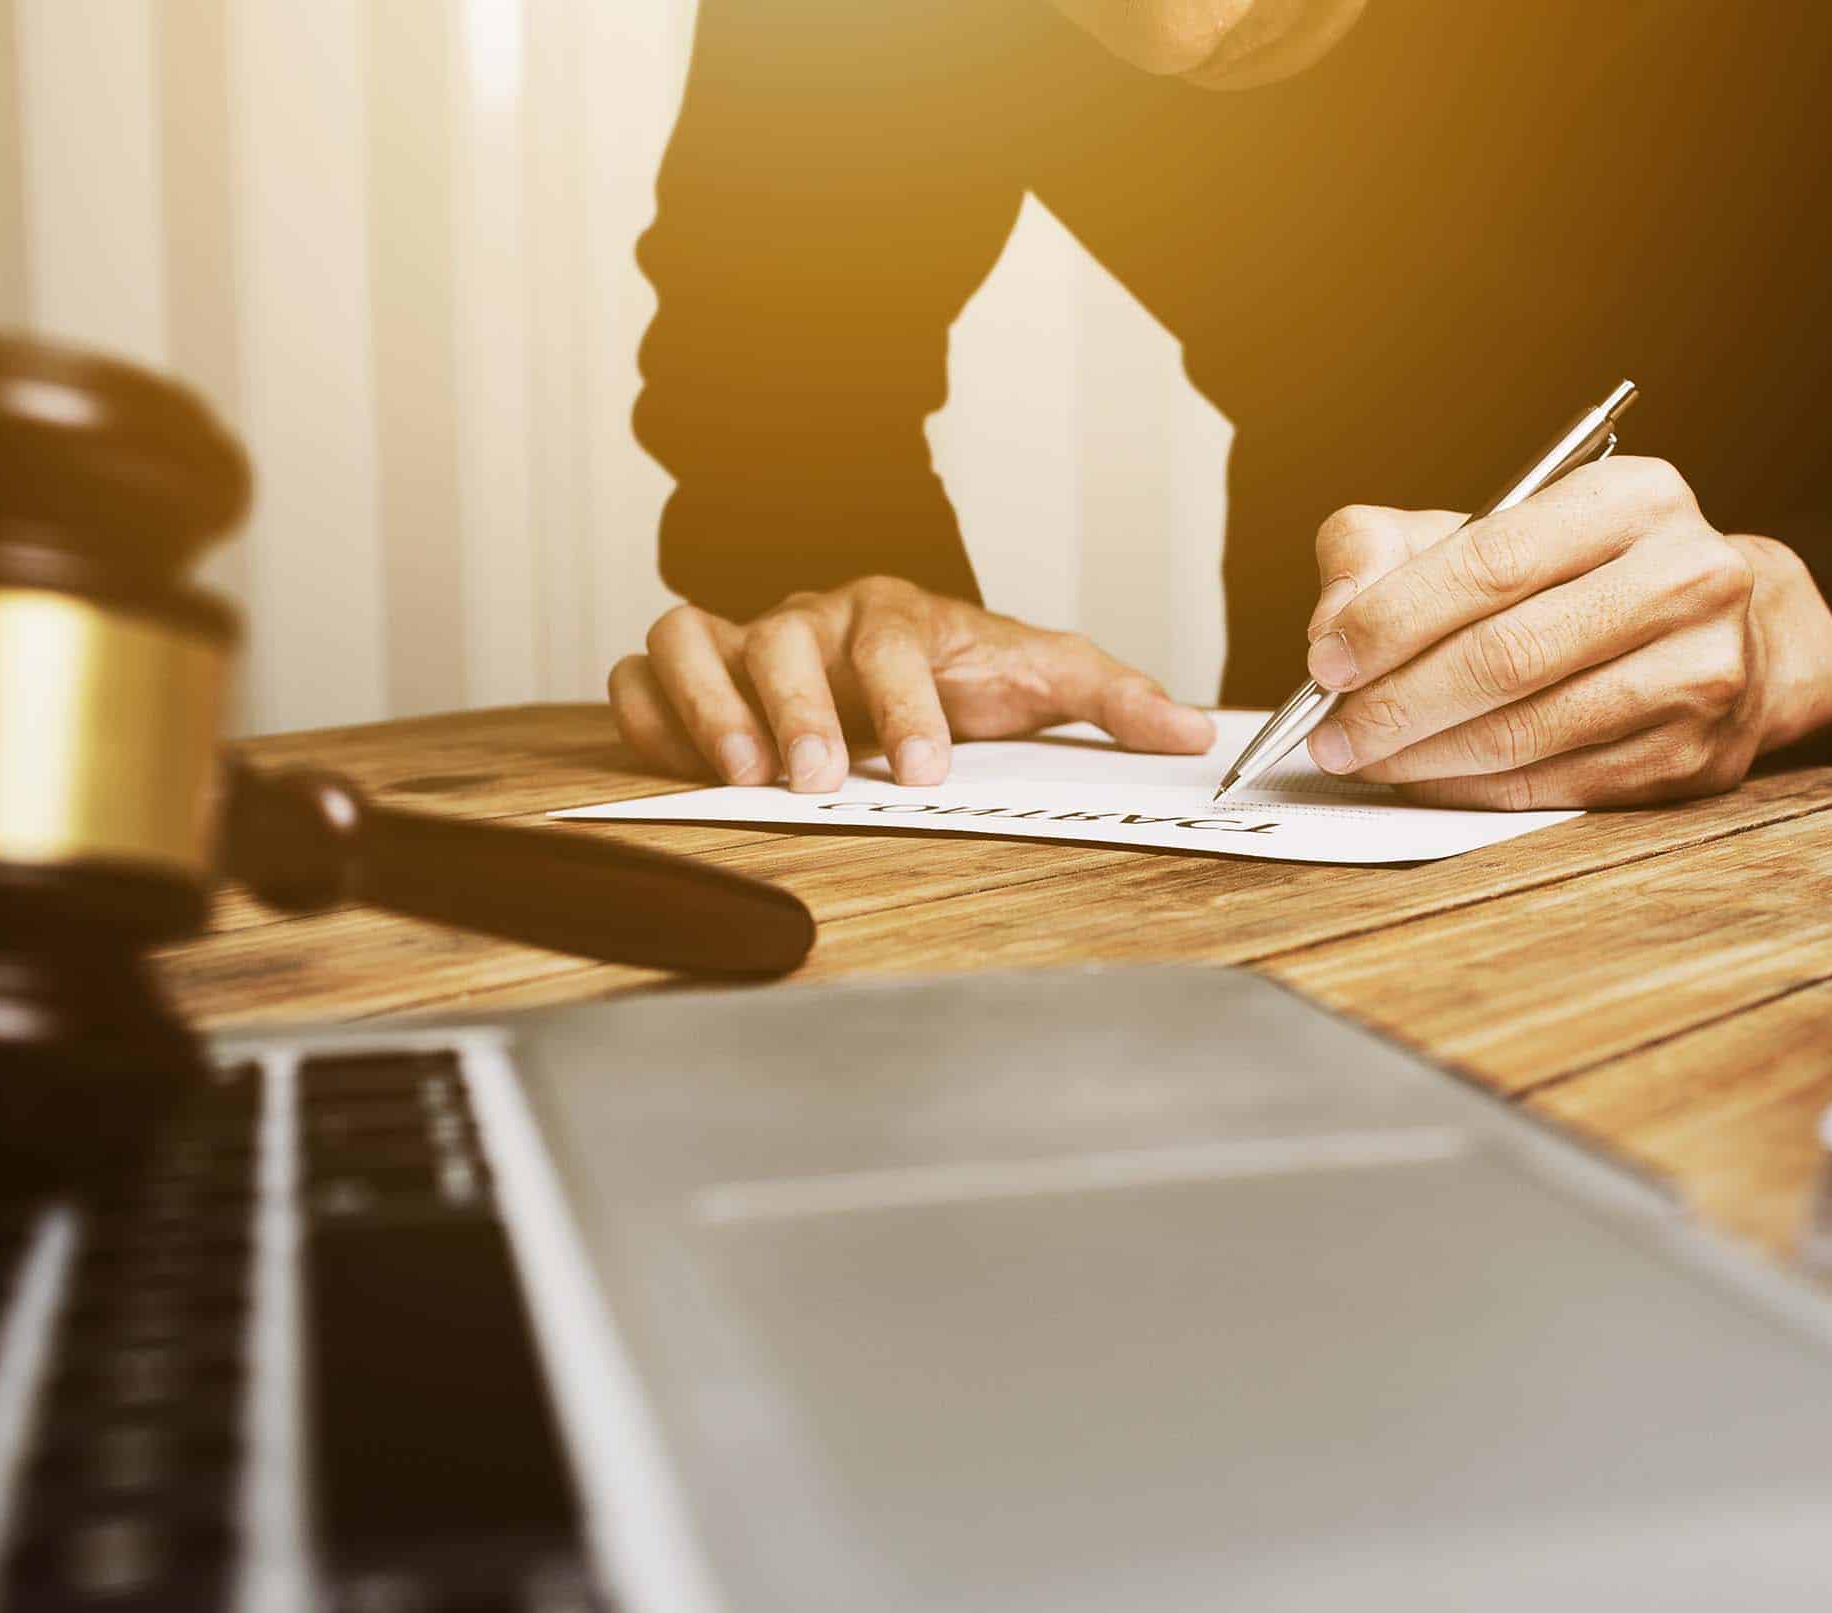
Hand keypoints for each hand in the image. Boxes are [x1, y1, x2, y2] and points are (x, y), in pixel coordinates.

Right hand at [609, 576, 1214, 790]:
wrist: (909, 665)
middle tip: (819, 780)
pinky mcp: (695, 677)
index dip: (904, 702)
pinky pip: (640, 672)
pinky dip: (644, 709)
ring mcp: (744, 642)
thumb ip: (1115, 699)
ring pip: (689, 638)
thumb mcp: (1046, 681)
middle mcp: (811, 621)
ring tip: (741, 777)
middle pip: (778, 637)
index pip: (889, 640)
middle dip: (796, 711)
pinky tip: (674, 758)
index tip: (926, 768)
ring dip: (709, 707)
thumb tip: (1192, 731)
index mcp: (894, 615)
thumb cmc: (967, 676)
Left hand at [1297, 458, 1831, 807]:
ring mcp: (1701, 674)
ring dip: (1425, 757)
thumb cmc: (1577, 578)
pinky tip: (1426, 779)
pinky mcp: (1694, 757)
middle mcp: (1687, 578)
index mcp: (1634, 498)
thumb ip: (1385, 550)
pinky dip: (1473, 791)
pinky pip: (1556, 785)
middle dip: (1398, 702)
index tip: (1326, 661)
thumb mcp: (1485, 528)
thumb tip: (1331, 625)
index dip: (1394, 618)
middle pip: (1510, 655)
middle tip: (1332, 733)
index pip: (1493, 561)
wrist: (1725, 634)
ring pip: (1529, 732)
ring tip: (1365, 759)